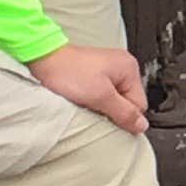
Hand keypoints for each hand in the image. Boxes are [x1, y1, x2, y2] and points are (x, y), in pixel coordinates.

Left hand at [34, 43, 148, 133]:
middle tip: (94, 105)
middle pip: (127, 102)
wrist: (44, 60)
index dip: (123, 114)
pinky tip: (83, 96)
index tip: (106, 114)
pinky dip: (93, 98)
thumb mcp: (100, 97)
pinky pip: (103, 94)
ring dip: (101, 104)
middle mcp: (122, 66)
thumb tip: (141, 126)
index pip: (139, 105)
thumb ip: (124, 112)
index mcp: (129, 69)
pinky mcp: (96, 73)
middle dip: (111, 109)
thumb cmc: (68, 72)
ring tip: (86, 100)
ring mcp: (109, 68)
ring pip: (114, 99)